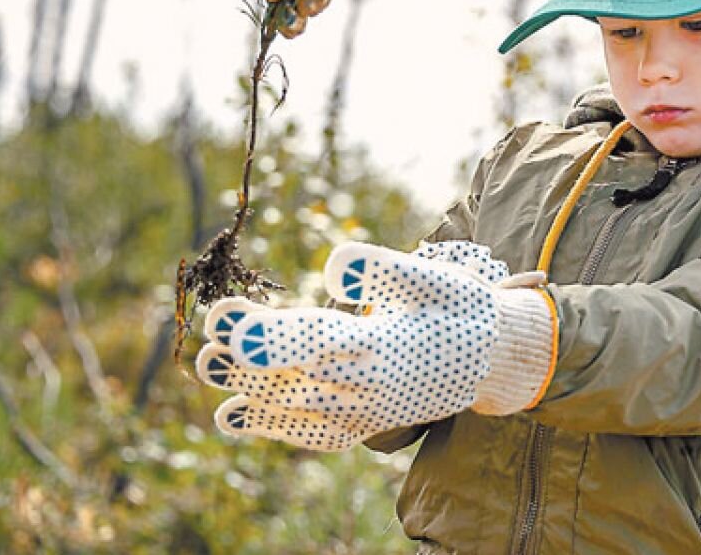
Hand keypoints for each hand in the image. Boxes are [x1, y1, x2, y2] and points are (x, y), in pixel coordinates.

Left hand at [195, 242, 554, 450]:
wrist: (495, 359)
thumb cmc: (459, 308)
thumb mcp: (431, 276)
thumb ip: (382, 268)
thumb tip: (333, 265)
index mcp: (383, 345)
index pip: (313, 339)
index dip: (266, 332)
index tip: (224, 319)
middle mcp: (370, 386)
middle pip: (294, 374)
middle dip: (245, 359)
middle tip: (205, 342)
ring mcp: (367, 412)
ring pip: (297, 407)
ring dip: (249, 390)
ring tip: (208, 367)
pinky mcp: (368, 425)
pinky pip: (315, 435)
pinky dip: (276, 429)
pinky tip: (236, 418)